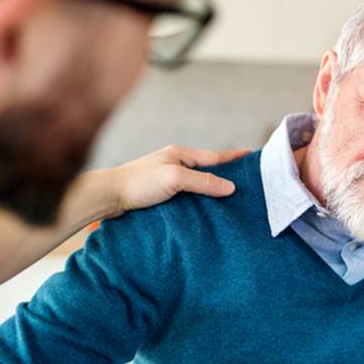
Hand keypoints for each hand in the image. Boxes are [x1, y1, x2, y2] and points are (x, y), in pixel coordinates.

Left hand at [101, 145, 249, 217]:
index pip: (216, 157)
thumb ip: (203, 182)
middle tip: (250, 183)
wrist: (109, 196)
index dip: (235, 158)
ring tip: (233, 198)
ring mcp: (169, 178)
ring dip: (213, 189)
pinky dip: (200, 200)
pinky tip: (206, 208)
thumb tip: (230, 187)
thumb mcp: (174, 179)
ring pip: (198, 183)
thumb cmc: (139, 183)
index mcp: (181, 154)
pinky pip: (188, 195)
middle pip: (209, 170)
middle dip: (228, 175)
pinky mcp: (162, 194)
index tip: (254, 157)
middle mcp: (176, 164)